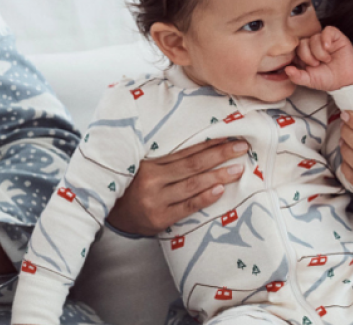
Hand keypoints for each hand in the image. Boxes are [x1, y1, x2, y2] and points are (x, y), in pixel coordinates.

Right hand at [105, 138, 247, 235]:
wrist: (110, 214)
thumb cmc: (132, 186)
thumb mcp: (141, 166)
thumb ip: (164, 157)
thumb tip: (199, 143)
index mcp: (148, 162)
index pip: (184, 150)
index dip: (208, 142)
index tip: (229, 134)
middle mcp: (152, 179)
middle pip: (192, 165)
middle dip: (220, 154)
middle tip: (242, 146)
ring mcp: (156, 200)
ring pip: (193, 185)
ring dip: (219, 176)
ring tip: (238, 168)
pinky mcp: (160, 218)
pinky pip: (188, 207)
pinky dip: (205, 197)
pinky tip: (221, 189)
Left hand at [285, 26, 352, 91]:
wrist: (347, 80)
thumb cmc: (329, 79)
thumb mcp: (310, 81)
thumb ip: (297, 77)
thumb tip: (287, 70)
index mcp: (304, 55)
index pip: (293, 50)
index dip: (297, 57)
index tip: (304, 67)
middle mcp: (312, 46)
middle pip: (302, 43)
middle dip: (307, 55)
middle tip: (316, 64)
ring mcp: (323, 40)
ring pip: (314, 37)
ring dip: (318, 51)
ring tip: (326, 60)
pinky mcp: (335, 37)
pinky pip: (327, 30)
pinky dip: (326, 39)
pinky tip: (328, 48)